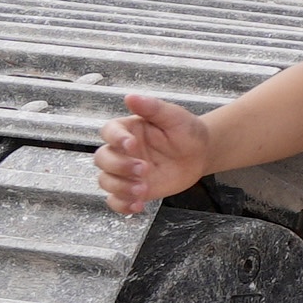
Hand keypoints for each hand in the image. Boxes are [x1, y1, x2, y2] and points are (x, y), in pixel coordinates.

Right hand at [95, 94, 209, 213]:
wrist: (200, 154)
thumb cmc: (186, 131)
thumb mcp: (174, 117)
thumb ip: (153, 108)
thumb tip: (130, 96)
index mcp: (128, 129)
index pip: (109, 131)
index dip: (116, 139)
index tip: (132, 144)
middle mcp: (121, 151)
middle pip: (102, 159)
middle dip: (119, 166)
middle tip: (144, 169)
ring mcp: (124, 172)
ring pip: (106, 181)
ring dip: (121, 187)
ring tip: (144, 189)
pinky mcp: (131, 189)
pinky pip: (115, 200)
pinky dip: (122, 205)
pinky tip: (138, 206)